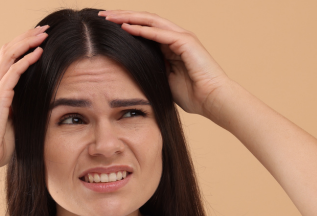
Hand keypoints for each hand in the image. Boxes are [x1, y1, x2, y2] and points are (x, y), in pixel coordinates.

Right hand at [0, 25, 48, 169]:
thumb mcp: (14, 121)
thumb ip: (21, 108)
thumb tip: (38, 104)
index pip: (6, 59)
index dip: (21, 46)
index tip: (38, 40)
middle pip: (7, 50)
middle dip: (26, 37)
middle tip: (43, 30)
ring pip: (9, 55)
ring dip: (27, 42)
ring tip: (43, 34)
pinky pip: (13, 71)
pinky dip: (27, 59)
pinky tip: (39, 52)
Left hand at [98, 10, 230, 117]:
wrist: (214, 100)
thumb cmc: (193, 95)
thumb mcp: (165, 80)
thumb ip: (152, 69)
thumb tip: (132, 70)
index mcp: (171, 45)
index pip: (144, 28)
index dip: (125, 24)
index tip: (105, 26)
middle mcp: (176, 36)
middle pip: (145, 19)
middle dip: (123, 15)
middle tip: (103, 14)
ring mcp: (182, 37)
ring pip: (150, 20)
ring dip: (129, 17)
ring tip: (110, 16)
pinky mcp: (186, 42)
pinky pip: (159, 33)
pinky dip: (142, 29)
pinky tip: (126, 27)